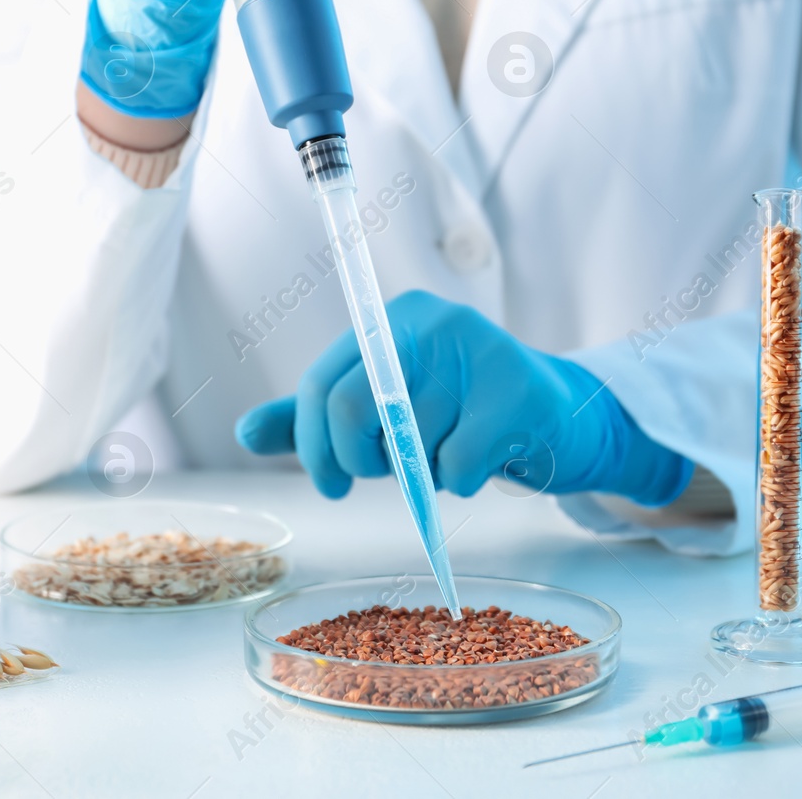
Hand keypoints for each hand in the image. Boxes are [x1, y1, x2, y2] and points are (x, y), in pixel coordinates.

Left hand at [235, 291, 691, 501]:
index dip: (311, 442)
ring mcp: (479, 351)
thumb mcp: (384, 411)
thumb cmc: (458, 413)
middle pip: (352, 407)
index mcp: (392, 320)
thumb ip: (317, 419)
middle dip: (355, 459)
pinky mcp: (517, 392)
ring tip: (451, 452)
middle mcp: (433, 322)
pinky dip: (461, 482)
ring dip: (424, 472)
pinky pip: (457, 465)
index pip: (323, 382)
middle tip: (376, 477)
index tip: (329, 481)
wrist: (557, 417)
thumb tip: (244, 433)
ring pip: (410, 445)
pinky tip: (483, 460)